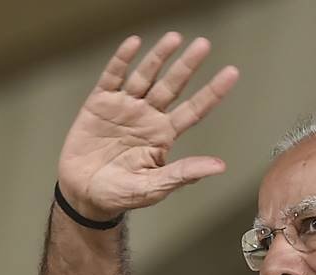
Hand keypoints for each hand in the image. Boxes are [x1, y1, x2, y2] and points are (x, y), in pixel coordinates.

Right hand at [58, 32, 238, 219]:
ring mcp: (125, 107)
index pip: (194, 109)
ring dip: (159, 57)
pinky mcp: (100, 104)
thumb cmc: (121, 193)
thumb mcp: (156, 187)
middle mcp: (148, 116)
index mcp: (165, 135)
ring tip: (175, 38)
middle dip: (187, 66)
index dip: (212, 92)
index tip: (230, 73)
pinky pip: (113, 77)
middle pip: (173, 86)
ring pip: (146, 76)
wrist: (85, 194)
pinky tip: (134, 44)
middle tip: (204, 45)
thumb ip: (184, 173)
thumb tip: (219, 166)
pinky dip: (122, 60)